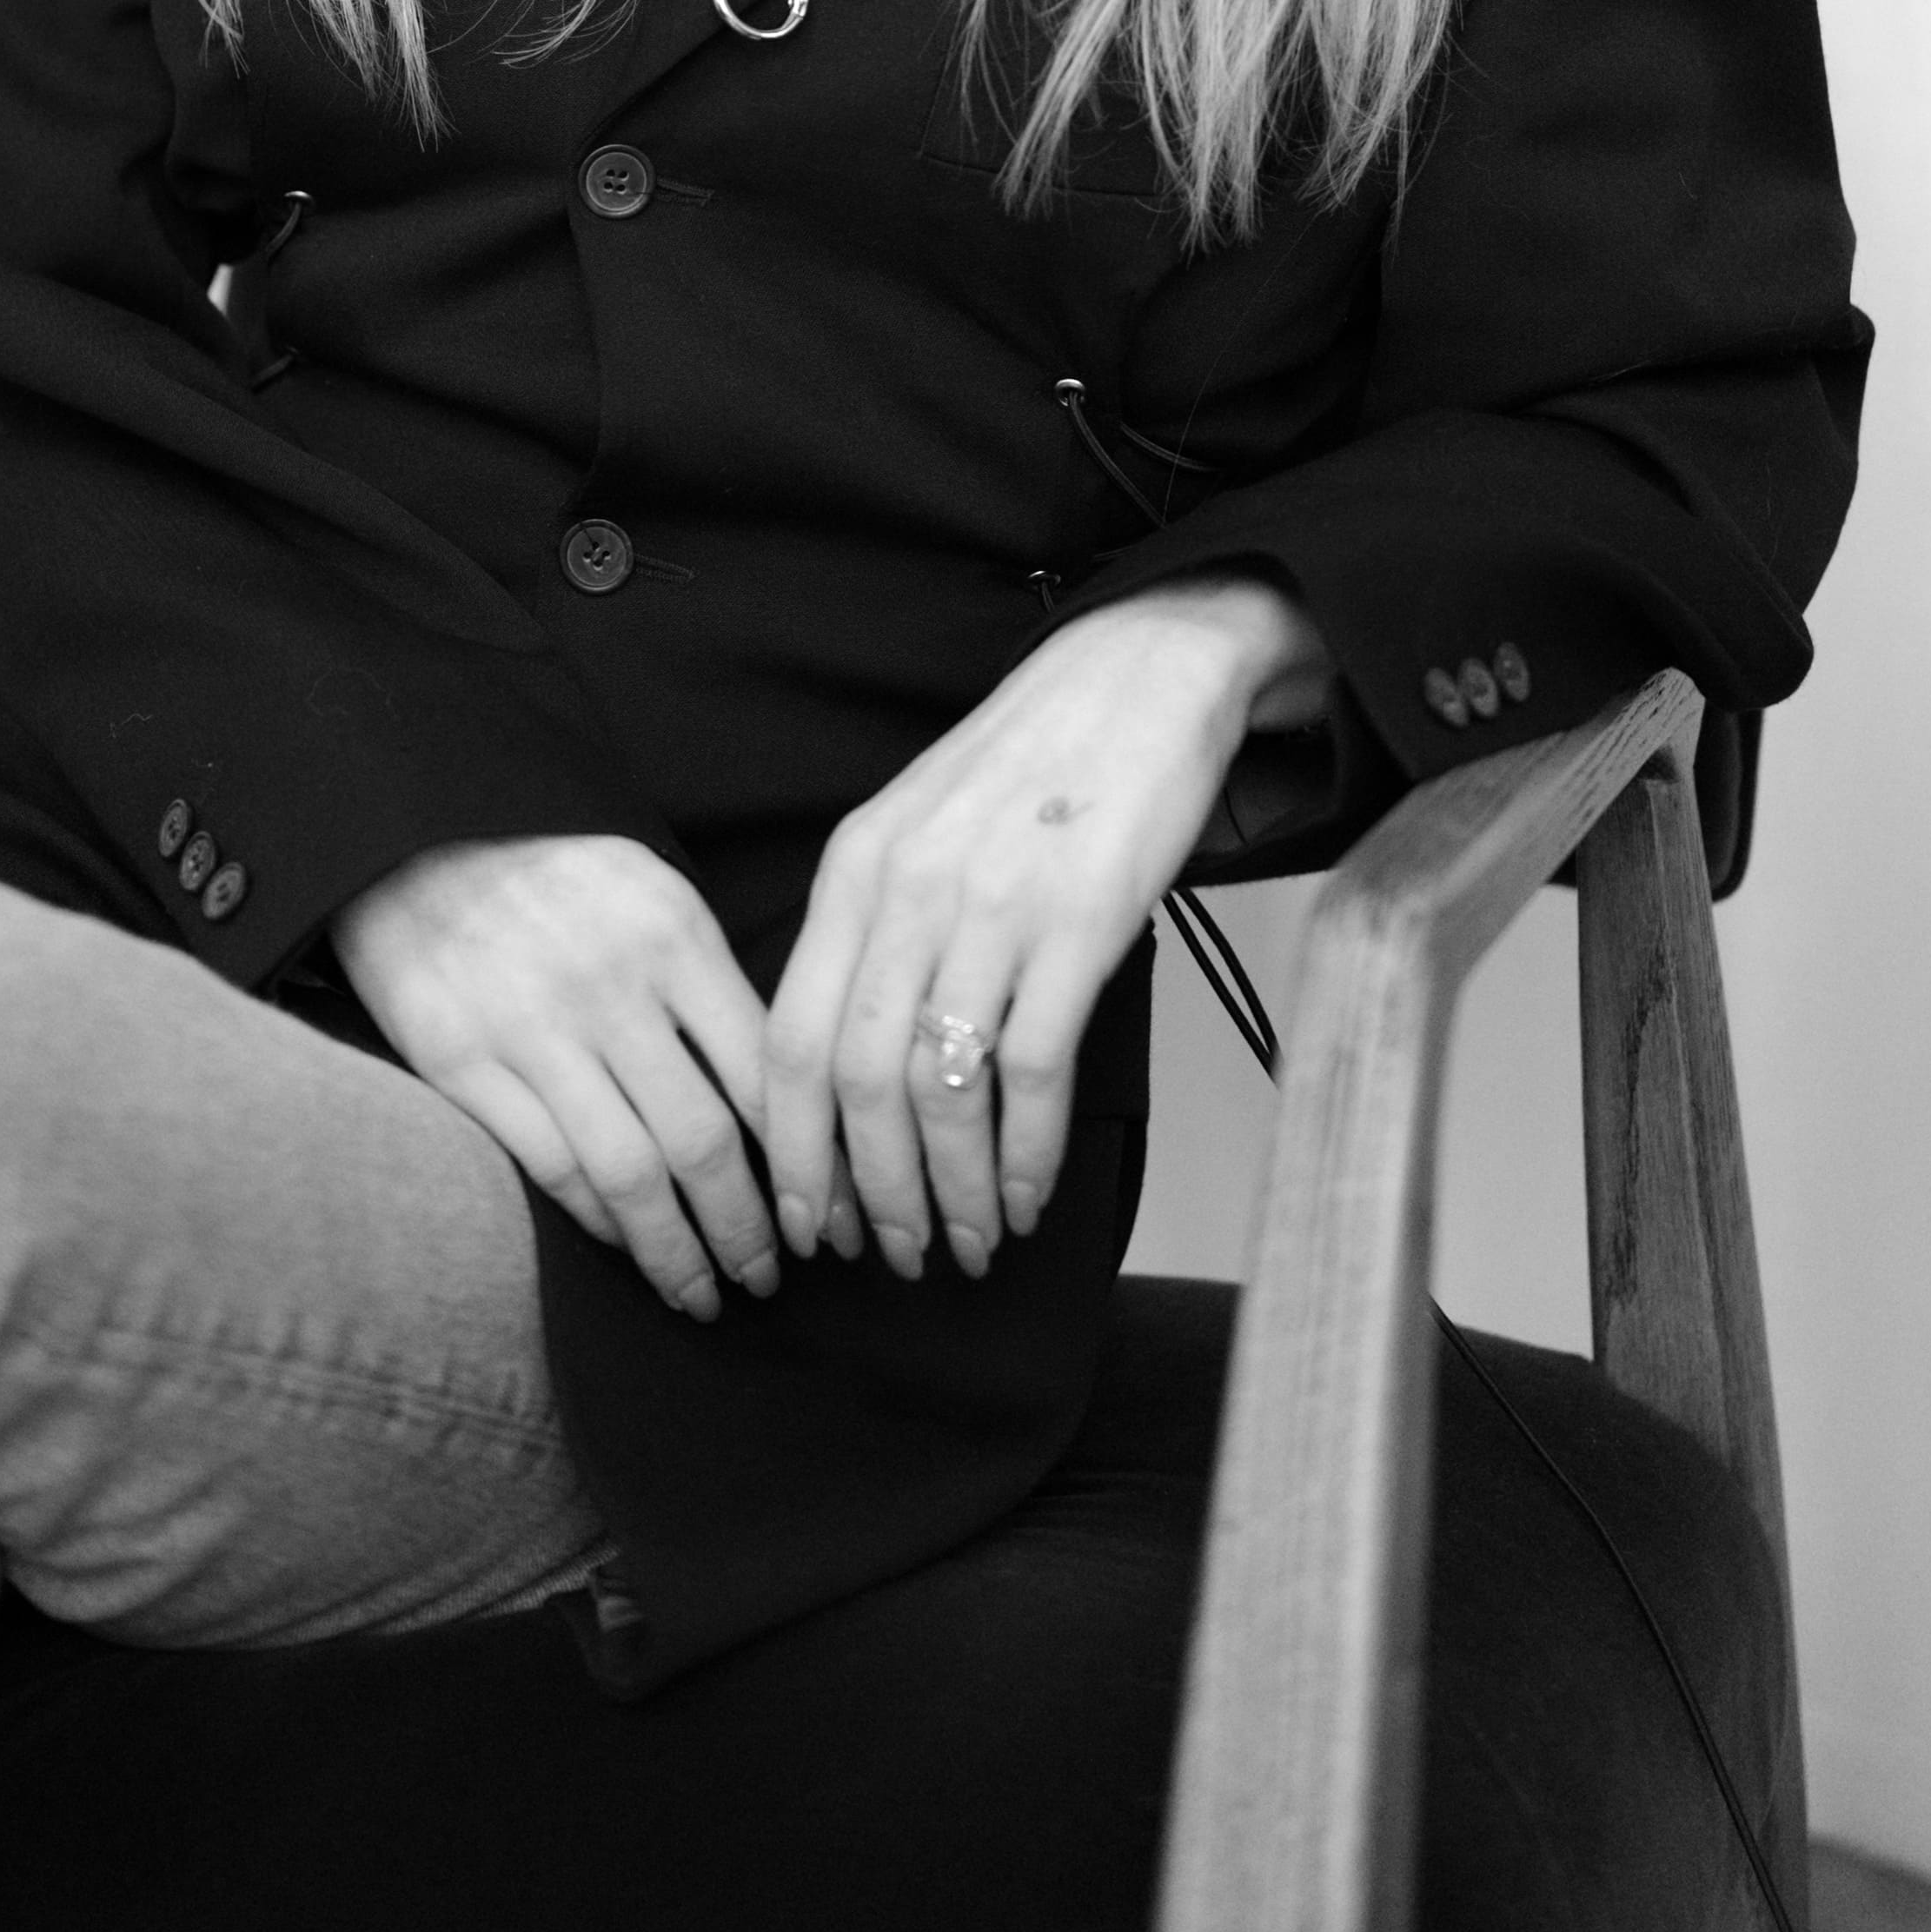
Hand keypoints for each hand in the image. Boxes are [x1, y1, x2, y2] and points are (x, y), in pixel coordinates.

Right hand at [330, 834, 780, 1319]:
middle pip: (705, 1140)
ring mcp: (530, 1026)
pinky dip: (599, 1222)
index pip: (766, 1071)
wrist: (410, 837)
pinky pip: (551, 1166)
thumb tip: (783, 1099)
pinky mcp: (459, 1060)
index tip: (832, 1214)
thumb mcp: (650, 892)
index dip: (808, 1160)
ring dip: (678, 1250)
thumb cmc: (553, 874)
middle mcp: (609, 982)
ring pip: (630, 1172)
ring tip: (706, 1293)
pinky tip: (630, 1248)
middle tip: (773, 1277)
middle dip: (750, 1228)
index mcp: (673, 933)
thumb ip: (709, 983)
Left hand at [761, 577, 1331, 1285]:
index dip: (792, 1150)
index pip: (790, 1039)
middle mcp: (909, 893)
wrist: (1140, 676)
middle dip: (868, 1193)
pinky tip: (1033, 1193)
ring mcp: (995, 909)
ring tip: (970, 1241)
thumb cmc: (1029, 764)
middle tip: (892, 1255)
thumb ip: (873, 929)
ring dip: (951, 1191)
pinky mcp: (1082, 926)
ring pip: (941, 1091)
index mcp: (855, 871)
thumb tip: (845, 1064)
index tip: (804, 1222)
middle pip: (857, 1083)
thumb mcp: (915, 828)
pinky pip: (1035, 1072)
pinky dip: (1030, 1154)